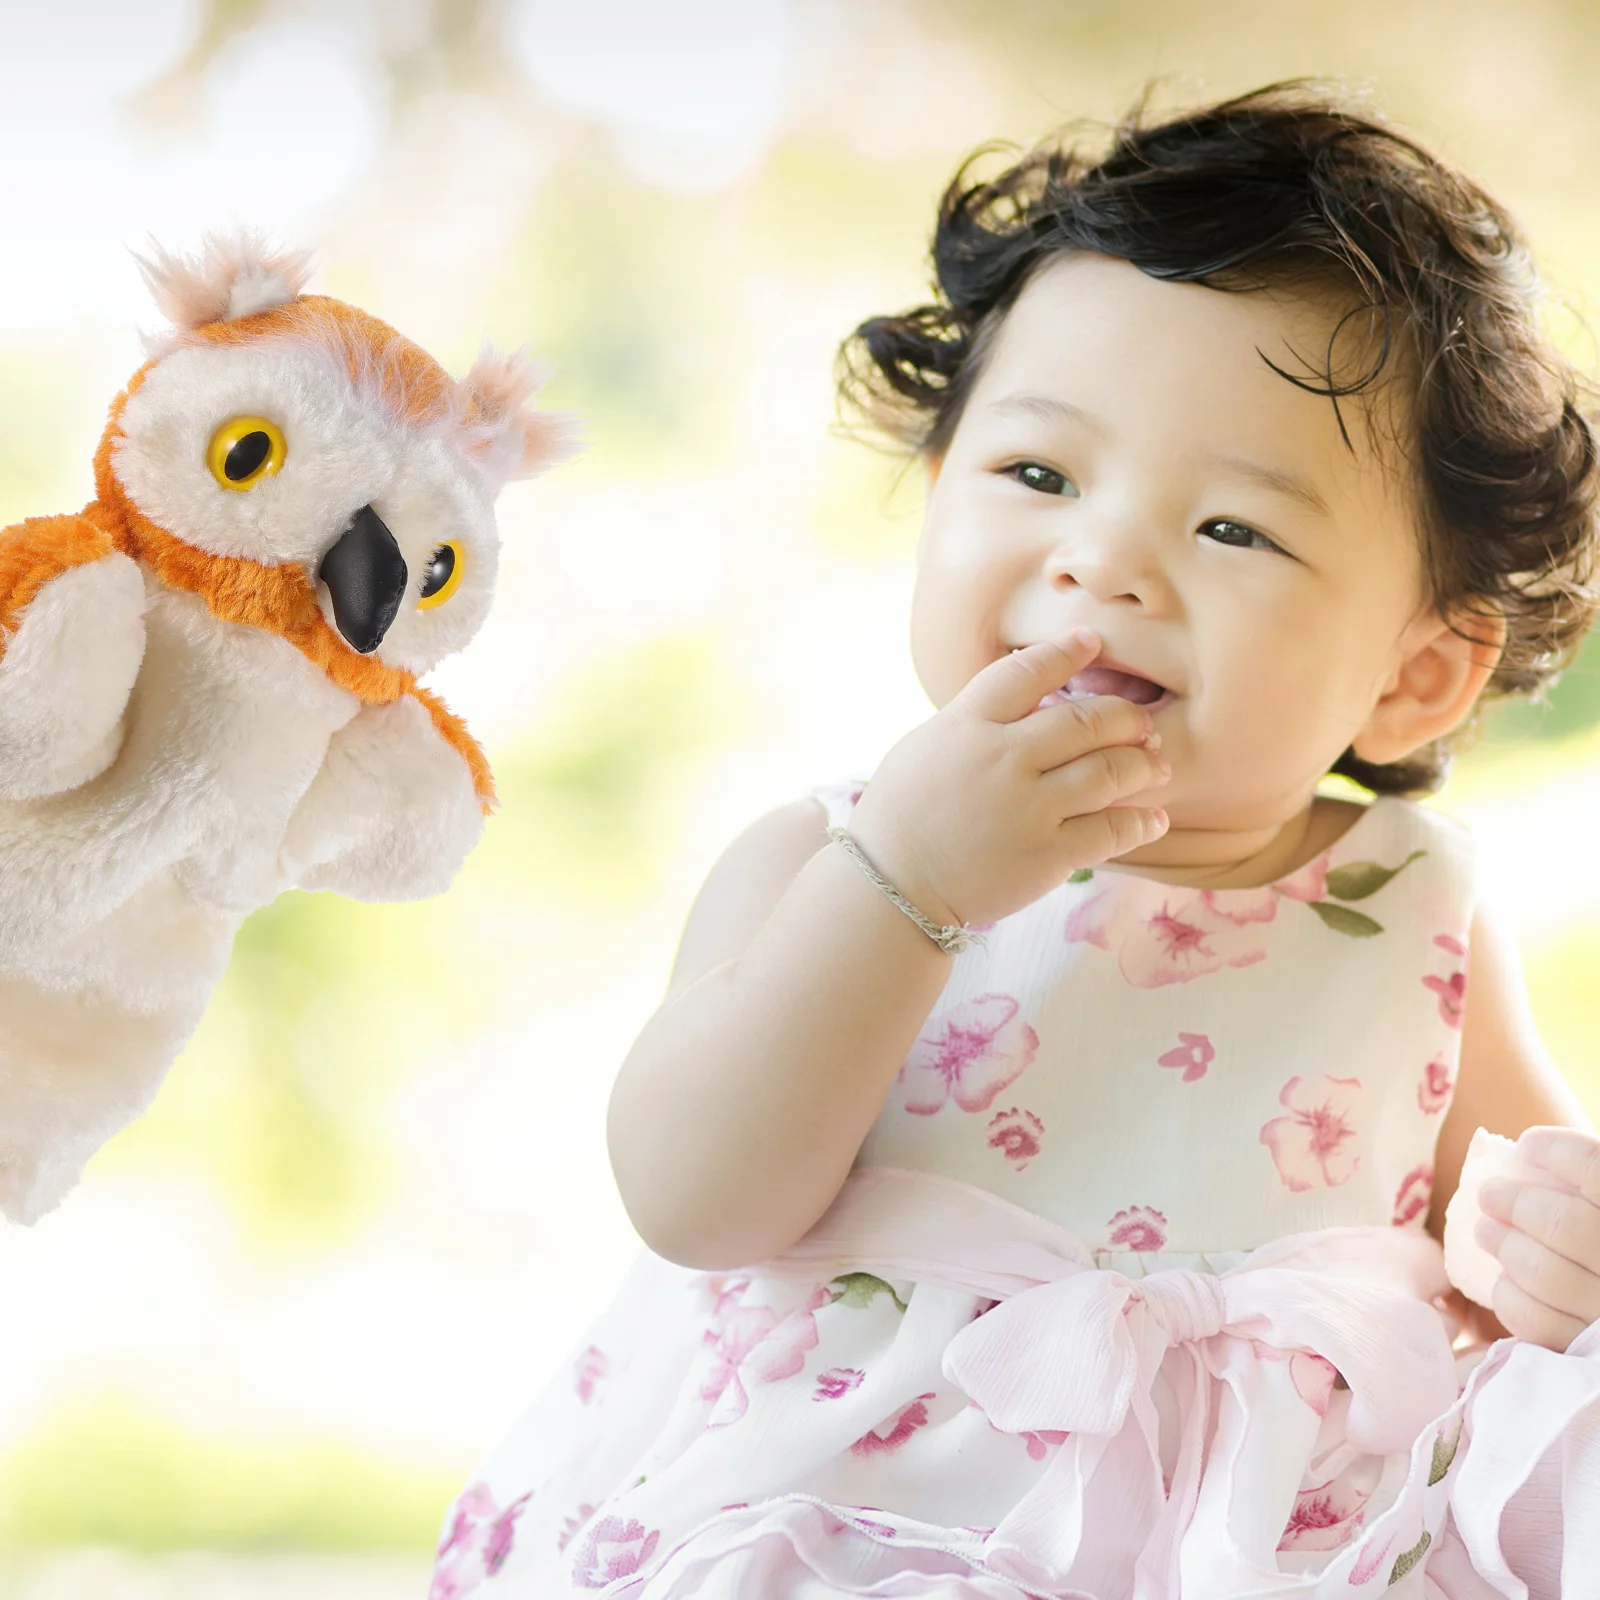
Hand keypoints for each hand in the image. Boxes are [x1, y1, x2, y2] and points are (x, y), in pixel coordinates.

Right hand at [848, 630, 1170, 930]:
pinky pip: (1112, 830)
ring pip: (1110, 770)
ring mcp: (1028, 808)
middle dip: (1125, 717)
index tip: (1092, 643)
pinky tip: (1153, 819)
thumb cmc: (902, 816)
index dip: (1066, 652)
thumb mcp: (926, 748)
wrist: (891, 888)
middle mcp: (1002, 759)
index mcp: (966, 725)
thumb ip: (976, 721)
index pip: (1028, 671)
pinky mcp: (1046, 855)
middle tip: (1139, 723)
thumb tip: (1029, 701)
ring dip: (1143, 764)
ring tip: (1155, 765)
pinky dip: (1141, 822)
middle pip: (1086, 719)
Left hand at [1476, 1125, 1599, 1351]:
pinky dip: (1511, 1296)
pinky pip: (1538, 1323)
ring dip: (1505, 1247)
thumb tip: (1533, 1152)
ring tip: (1485, 1230)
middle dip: (1515, 1203)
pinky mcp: (1591, 1358)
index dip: (1559, 1152)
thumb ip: (1590, 1191)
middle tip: (1489, 1194)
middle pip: (1563, 1224)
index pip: (1597, 1171)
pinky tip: (1507, 1281)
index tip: (1529, 1145)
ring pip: (1545, 1274)